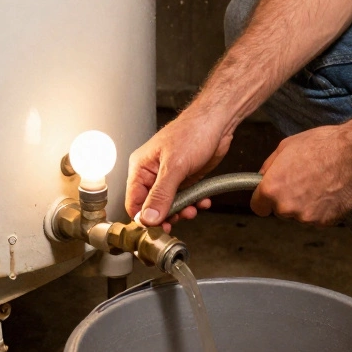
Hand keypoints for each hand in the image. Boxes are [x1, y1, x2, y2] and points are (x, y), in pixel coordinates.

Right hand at [126, 107, 230, 228]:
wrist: (218, 122)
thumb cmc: (193, 131)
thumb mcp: (174, 166)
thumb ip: (161, 194)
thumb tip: (149, 218)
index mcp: (141, 167)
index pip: (133, 202)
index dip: (144, 218)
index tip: (157, 229)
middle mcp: (152, 173)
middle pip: (151, 207)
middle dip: (166, 216)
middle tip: (178, 219)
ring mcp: (169, 177)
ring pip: (169, 205)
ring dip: (182, 211)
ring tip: (192, 209)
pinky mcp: (184, 179)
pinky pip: (185, 199)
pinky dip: (193, 203)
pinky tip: (201, 201)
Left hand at [251, 123, 351, 225]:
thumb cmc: (321, 146)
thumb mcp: (286, 146)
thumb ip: (269, 167)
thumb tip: (261, 177)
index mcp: (272, 189)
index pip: (258, 207)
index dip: (264, 200)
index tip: (271, 197)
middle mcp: (286, 207)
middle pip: (280, 211)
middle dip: (288, 199)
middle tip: (303, 181)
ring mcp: (306, 217)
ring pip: (300, 215)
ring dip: (306, 205)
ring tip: (320, 184)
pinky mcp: (325, 222)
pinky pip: (318, 218)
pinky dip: (322, 209)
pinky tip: (329, 191)